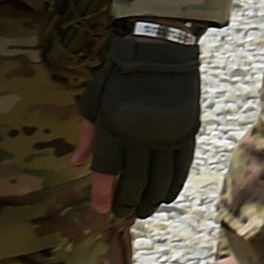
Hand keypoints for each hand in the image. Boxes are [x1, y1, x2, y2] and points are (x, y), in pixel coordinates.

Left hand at [86, 25, 205, 220]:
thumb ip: (87, 134)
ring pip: (160, 179)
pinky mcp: (187, 131)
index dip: (104, 194)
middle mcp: (141, 134)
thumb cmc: (121, 73)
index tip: (102, 211)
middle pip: (136, 181)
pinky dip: (174, 185)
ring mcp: (167, 134)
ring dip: (151, 199)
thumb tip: (77, 164)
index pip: (107, 170)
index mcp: (114, 125)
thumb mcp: (96, 99)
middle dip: (128, 202)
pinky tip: (166, 196)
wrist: (161, 49)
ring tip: (143, 210)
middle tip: (123, 214)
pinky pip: (181, 167)